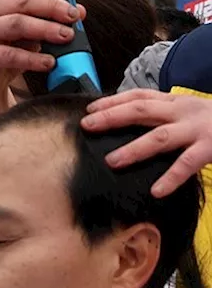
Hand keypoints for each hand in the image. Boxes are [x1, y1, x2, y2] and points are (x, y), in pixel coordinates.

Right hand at [0, 0, 83, 156]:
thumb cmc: (3, 50)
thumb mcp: (27, 31)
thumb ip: (48, 18)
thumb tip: (79, 11)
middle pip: (23, 1)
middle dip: (53, 7)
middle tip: (72, 16)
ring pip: (18, 24)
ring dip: (46, 29)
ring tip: (66, 36)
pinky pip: (11, 54)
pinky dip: (33, 58)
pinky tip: (48, 62)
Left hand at [83, 90, 211, 196]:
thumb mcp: (188, 112)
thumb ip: (163, 117)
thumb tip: (126, 124)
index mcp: (176, 103)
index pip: (140, 96)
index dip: (113, 101)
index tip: (89, 109)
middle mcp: (183, 111)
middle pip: (142, 111)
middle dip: (113, 117)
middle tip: (88, 126)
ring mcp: (197, 129)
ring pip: (160, 137)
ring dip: (134, 149)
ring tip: (112, 161)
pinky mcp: (211, 147)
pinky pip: (188, 163)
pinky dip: (171, 177)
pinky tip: (157, 190)